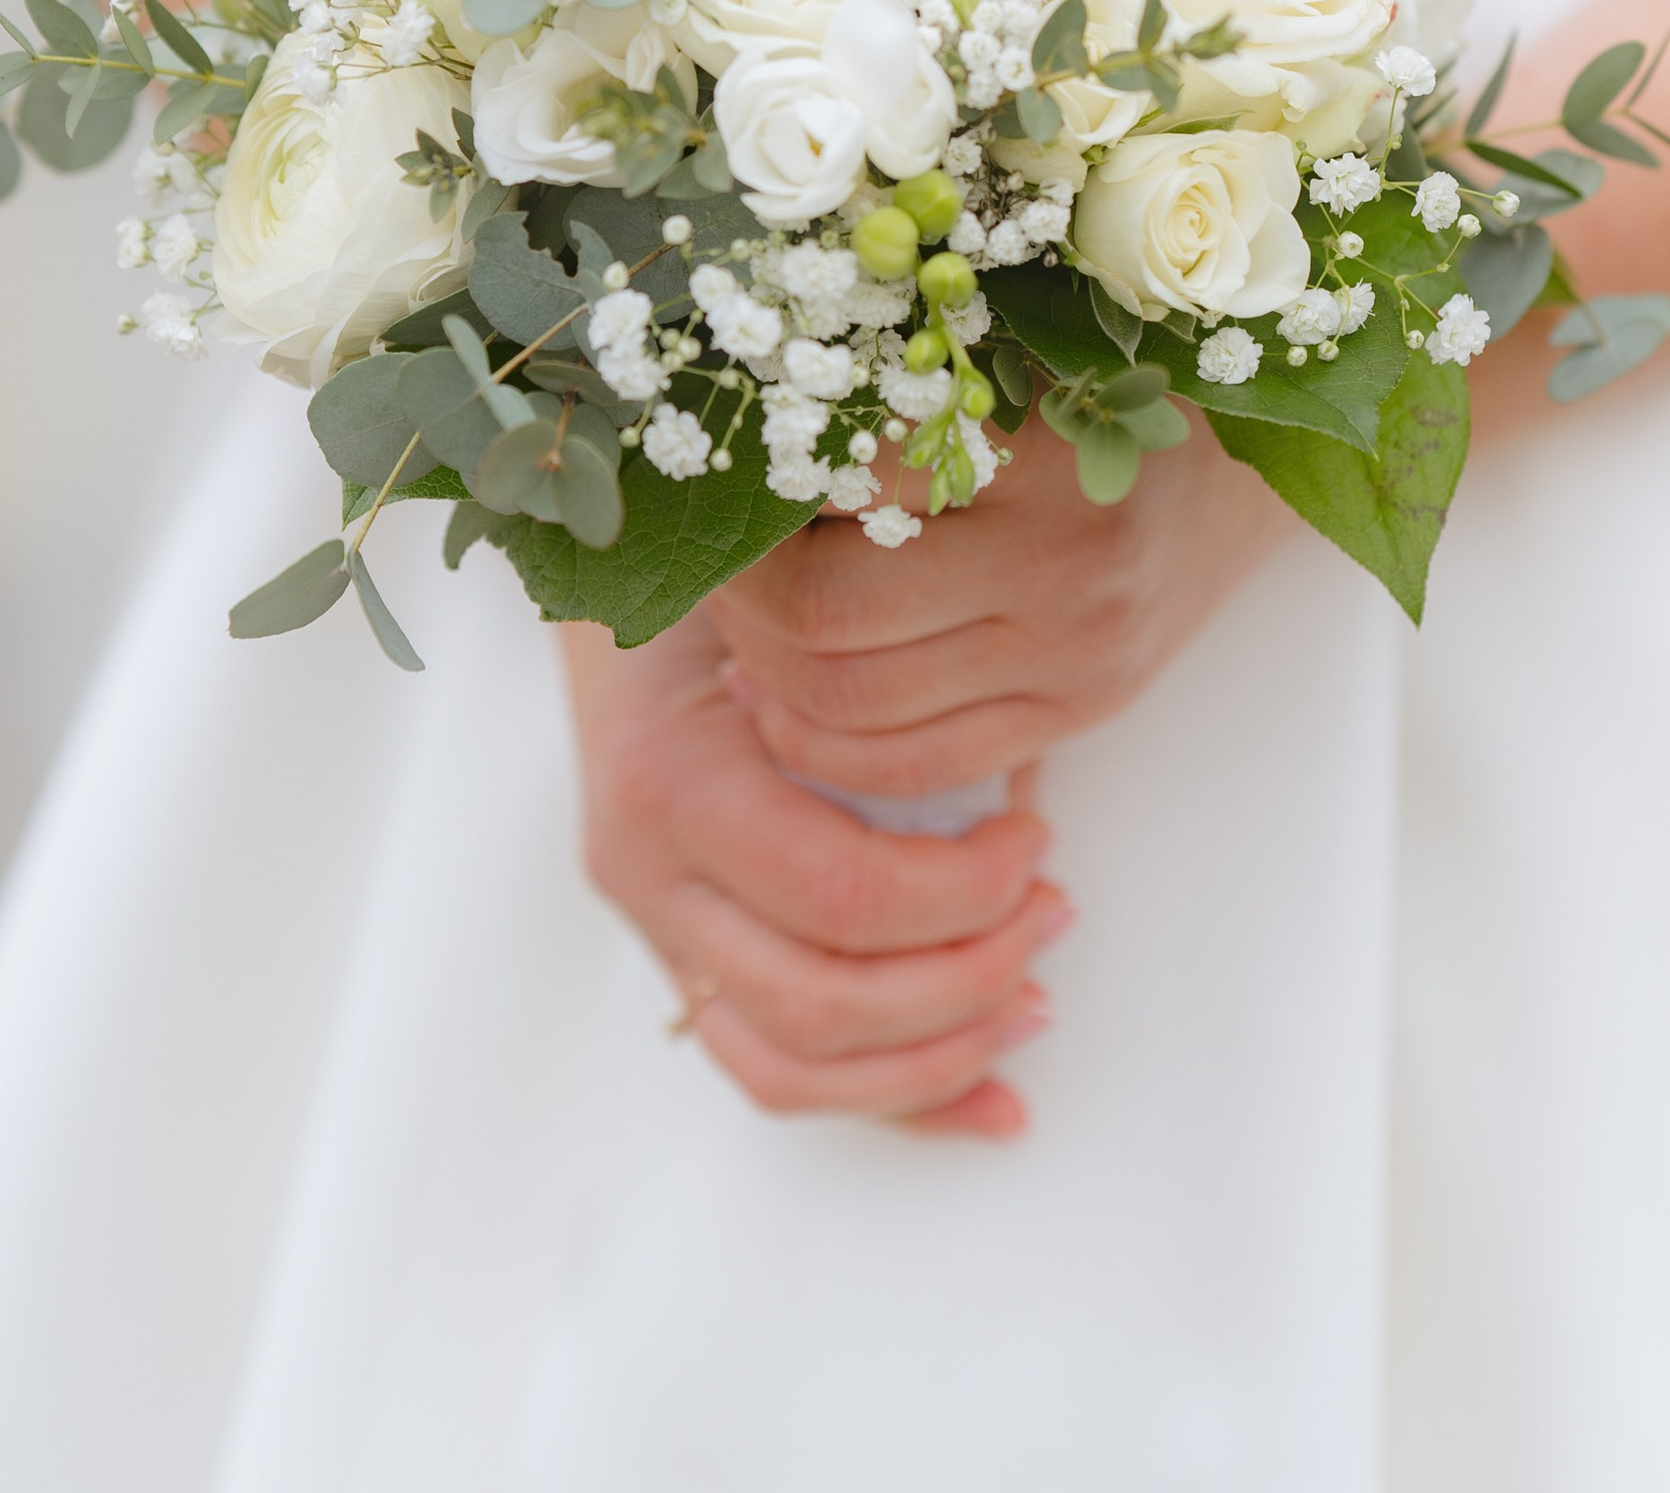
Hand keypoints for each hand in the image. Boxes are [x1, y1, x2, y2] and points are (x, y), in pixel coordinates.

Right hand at [563, 610, 1071, 1139]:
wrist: (616, 567)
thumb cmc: (726, 576)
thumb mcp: (795, 606)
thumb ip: (886, 697)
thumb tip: (1025, 781)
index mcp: (673, 781)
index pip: (838, 895)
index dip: (963, 892)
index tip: (1039, 838)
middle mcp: (647, 875)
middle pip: (817, 1004)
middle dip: (964, 980)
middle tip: (1054, 910)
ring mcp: (656, 930)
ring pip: (790, 1069)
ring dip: (935, 1059)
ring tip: (1035, 1000)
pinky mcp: (681, 960)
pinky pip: (779, 1071)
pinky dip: (898, 1099)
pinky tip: (994, 1102)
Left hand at [709, 405, 1286, 801]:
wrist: (1237, 467)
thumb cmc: (1102, 383)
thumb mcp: (1010, 349)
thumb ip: (894, 383)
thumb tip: (728, 428)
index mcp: (1035, 442)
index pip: (832, 484)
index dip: (749, 489)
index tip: (720, 470)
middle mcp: (1061, 559)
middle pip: (823, 614)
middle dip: (737, 597)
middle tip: (712, 560)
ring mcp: (1073, 652)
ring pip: (851, 705)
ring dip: (761, 671)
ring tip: (738, 625)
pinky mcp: (1078, 713)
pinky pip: (912, 767)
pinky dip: (819, 748)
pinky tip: (779, 701)